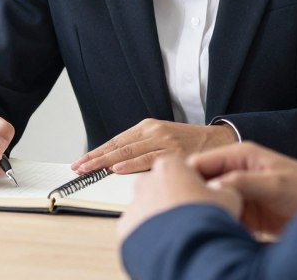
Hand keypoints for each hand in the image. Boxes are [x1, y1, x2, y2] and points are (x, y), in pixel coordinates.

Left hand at [72, 119, 236, 174]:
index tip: (80, 162)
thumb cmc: (189, 143)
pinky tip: (116, 170)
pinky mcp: (173, 151)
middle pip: (117, 146)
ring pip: (128, 152)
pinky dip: (130, 165)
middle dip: (95, 157)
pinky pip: (147, 159)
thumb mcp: (162, 140)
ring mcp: (162, 140)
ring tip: (89, 169)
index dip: (96, 152)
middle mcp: (152, 131)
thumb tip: (116, 166)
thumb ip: (142, 150)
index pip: (115, 141)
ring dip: (105, 162)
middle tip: (78, 167)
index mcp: (147, 127)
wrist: (218, 140)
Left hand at [117, 153, 240, 240]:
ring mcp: (133, 204)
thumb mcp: (228, 197)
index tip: (198, 197)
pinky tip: (164, 243)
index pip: (177, 169)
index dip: (190, 184)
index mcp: (169, 165)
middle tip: (188, 217)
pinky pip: (138, 229)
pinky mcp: (125, 227)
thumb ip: (222, 189)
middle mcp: (145, 181)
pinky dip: (149, 235)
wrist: (191, 248)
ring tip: (178, 234)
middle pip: (159, 187)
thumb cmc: (208, 218)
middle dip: (171, 200)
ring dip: (159, 217)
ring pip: (147, 209)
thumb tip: (223, 192)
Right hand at [187, 142, 296, 235]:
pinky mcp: (245, 214)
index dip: (186, 175)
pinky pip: (223, 217)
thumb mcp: (275, 183)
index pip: (200, 161)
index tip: (176, 193)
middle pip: (202, 182)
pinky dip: (218, 224)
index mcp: (240, 155)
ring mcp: (240, 194)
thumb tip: (211, 187)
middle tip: (188, 213)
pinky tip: (217, 231)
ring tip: (201, 224)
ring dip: (207, 211)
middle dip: (194, 196)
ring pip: (210, 201)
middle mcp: (236, 172)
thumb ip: (243, 182)